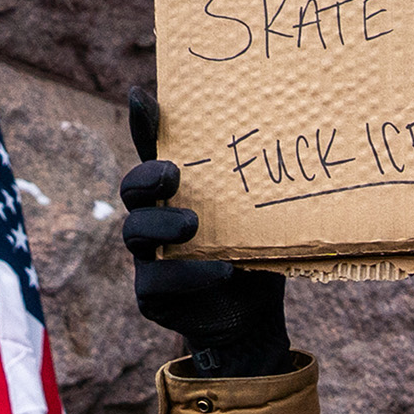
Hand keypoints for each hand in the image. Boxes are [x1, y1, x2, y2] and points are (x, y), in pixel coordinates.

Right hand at [120, 87, 290, 376]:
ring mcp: (147, 256)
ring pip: (136, 231)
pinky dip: (191, 275)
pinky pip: (158, 279)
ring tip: (194, 226)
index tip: (141, 97)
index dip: (143, 125)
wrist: (254, 316)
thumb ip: (255, 191)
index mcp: (177, 193)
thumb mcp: (261, 219)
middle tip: (173, 174)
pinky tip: (223, 272)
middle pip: (132, 188)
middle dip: (147, 177)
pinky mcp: (150, 293)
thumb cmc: (255, 254)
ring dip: (163, 225)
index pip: (154, 152)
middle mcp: (154, 217)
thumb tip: (282, 142)